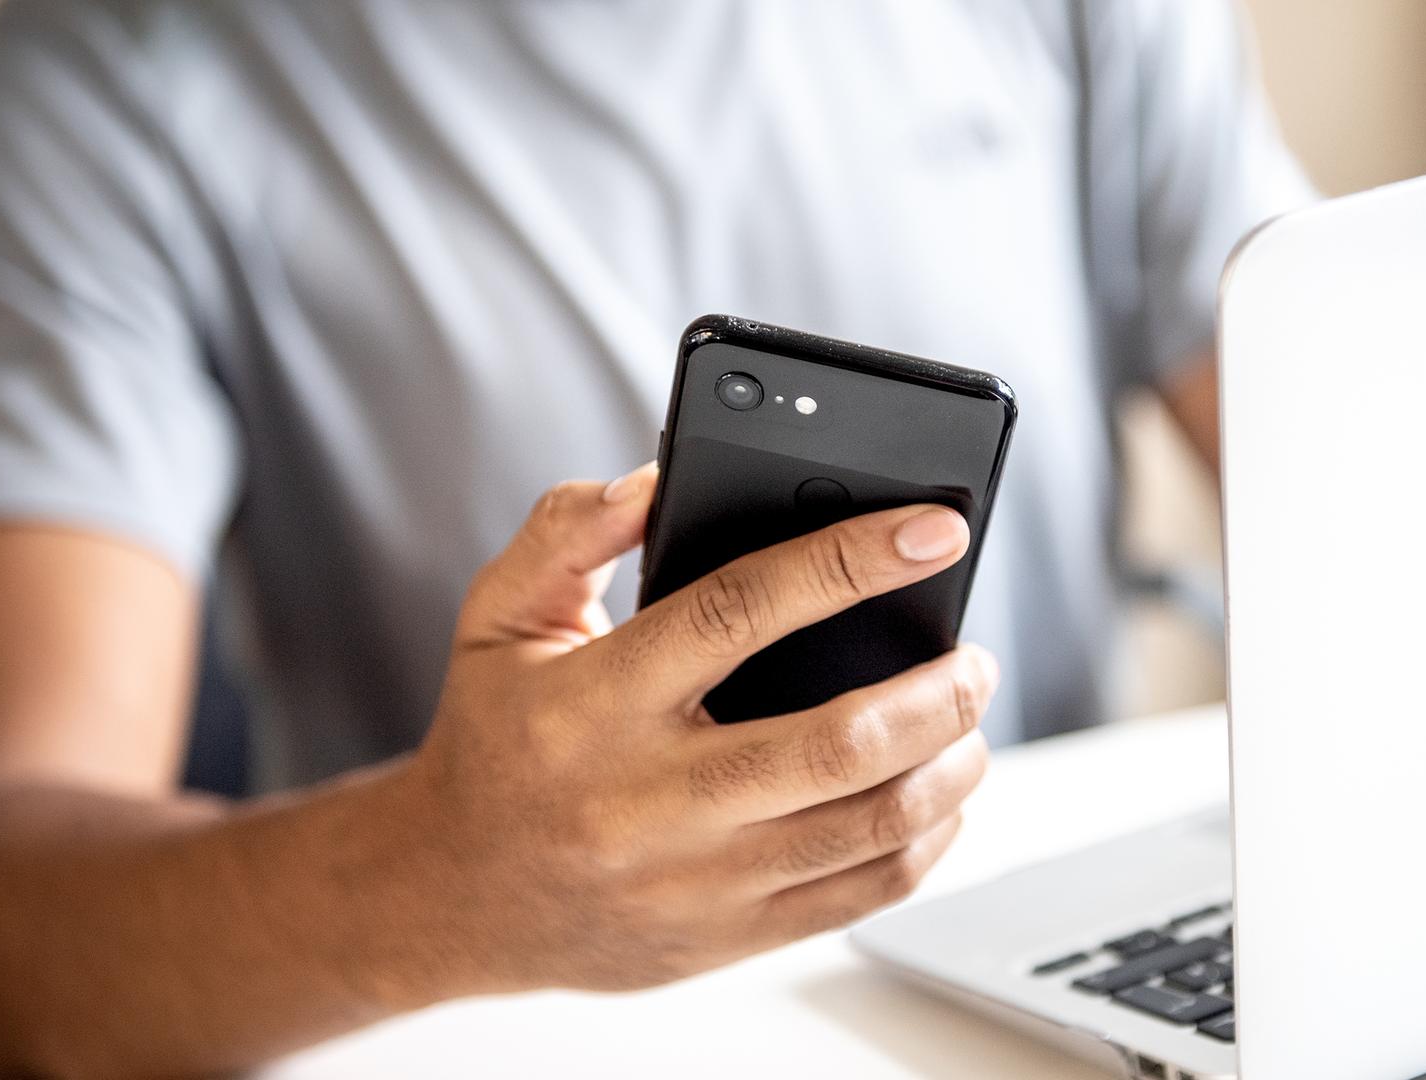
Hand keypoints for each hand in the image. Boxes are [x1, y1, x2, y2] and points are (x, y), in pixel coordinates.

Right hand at [397, 464, 996, 997]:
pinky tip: (939, 798)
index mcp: (593, 700)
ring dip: (948, 767)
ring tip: (968, 720)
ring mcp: (691, 880)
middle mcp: (646, 797)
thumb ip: (568, 532)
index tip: (936, 530)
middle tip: (975, 656)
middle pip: (834, 745)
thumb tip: (655, 477)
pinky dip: (924, 844)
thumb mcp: (497, 617)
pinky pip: (856, 895)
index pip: (741, 611)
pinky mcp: (722, 938)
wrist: (449, 896)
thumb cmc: (496, 738)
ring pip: (864, 828)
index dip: (851, 561)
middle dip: (935, 692)